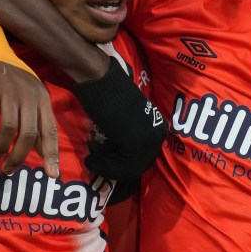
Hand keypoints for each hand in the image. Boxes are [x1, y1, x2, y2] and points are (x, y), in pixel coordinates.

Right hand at [0, 61, 58, 176]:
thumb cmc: (17, 87)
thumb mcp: (32, 102)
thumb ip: (37, 126)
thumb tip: (44, 156)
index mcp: (43, 102)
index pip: (50, 132)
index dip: (52, 154)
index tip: (52, 175)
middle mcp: (29, 97)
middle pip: (28, 133)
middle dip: (19, 156)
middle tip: (10, 170)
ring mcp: (10, 92)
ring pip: (9, 128)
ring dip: (2, 146)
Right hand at [72, 62, 166, 179]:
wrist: (104, 83)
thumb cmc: (114, 96)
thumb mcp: (131, 117)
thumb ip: (131, 133)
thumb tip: (121, 151)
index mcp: (160, 128)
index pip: (145, 157)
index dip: (125, 163)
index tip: (108, 162)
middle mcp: (158, 136)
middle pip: (138, 164)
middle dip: (117, 168)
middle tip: (99, 164)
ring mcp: (147, 141)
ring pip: (128, 168)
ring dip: (107, 168)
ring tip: (92, 161)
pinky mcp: (133, 144)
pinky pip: (118, 166)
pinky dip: (102, 166)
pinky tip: (90, 160)